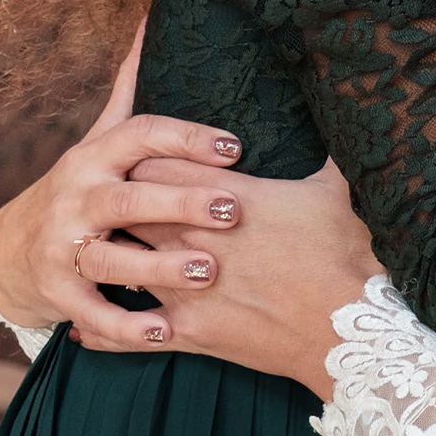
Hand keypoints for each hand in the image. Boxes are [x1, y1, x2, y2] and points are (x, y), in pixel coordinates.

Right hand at [0, 24, 251, 334]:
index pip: (140, 135)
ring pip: (112, 257)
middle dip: (183, 202)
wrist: (12, 249)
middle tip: (236, 209)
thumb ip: (129, 86)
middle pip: (131, 197)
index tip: (237, 145)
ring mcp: (62, 246)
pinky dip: (128, 325)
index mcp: (95, 155)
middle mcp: (76, 197)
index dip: (187, 137)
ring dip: (160, 267)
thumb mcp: (99, 136)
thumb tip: (153, 16)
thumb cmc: (81, 186)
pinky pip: (94, 312)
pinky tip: (166, 332)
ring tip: (209, 271)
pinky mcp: (57, 292)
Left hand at [77, 160, 377, 398]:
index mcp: (229, 197)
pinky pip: (129, 329)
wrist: (350, 334)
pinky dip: (104, 326)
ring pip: (123, 260)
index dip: (147, 153)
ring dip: (110, 253)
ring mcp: (187, 287)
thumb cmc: (347, 258)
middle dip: (122, 195)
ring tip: (96, 247)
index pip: (160, 160)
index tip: (141, 151)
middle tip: (113, 190)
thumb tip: (336, 102)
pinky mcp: (189, 331)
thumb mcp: (339, 190)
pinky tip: (85, 325)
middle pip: (133, 203)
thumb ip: (326, 146)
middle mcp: (197, 238)